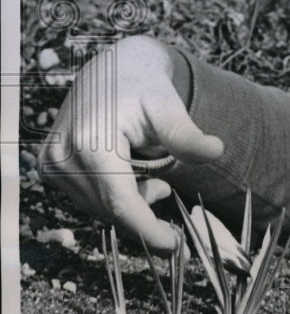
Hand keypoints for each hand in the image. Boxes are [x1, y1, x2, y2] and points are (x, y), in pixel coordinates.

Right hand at [39, 35, 222, 253]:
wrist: (114, 68)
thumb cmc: (145, 86)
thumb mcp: (169, 107)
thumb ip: (187, 135)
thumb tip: (216, 150)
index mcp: (90, 142)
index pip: (120, 203)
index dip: (148, 230)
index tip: (174, 246)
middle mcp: (62, 155)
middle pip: (110, 210)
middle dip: (144, 210)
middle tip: (165, 185)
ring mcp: (51, 163)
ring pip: (99, 208)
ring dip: (130, 200)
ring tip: (150, 170)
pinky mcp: (49, 167)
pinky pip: (89, 198)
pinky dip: (114, 194)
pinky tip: (129, 170)